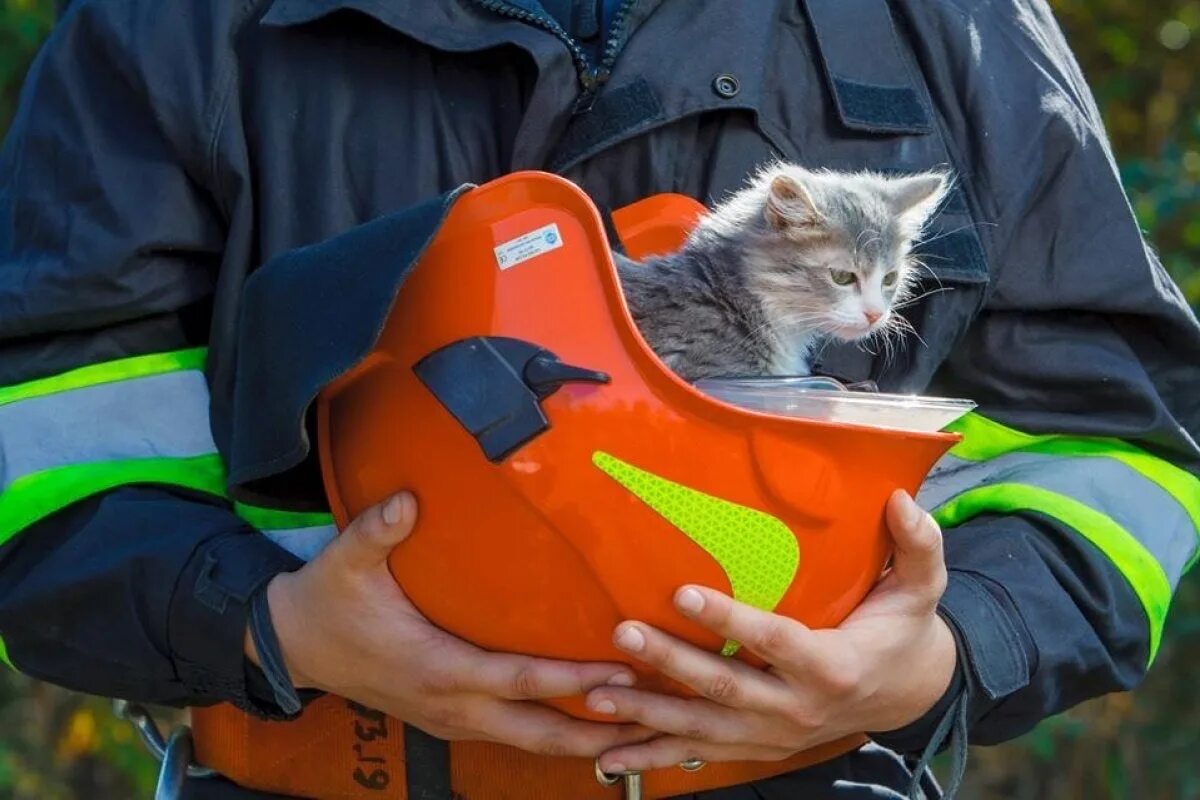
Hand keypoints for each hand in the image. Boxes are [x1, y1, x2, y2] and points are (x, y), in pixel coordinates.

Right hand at [250, 492, 649, 756]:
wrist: (293, 648)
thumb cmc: (327, 605)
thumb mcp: (345, 562)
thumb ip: (377, 531)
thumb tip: (405, 500)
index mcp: (437, 668)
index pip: (518, 679)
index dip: (571, 680)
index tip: (620, 673)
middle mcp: (451, 705)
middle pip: (536, 732)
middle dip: (596, 732)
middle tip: (651, 721)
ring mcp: (451, 719)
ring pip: (527, 741)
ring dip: (581, 739)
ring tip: (636, 729)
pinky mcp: (450, 719)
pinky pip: (511, 734)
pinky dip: (551, 733)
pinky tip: (585, 723)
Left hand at [587, 490, 955, 772]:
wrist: (907, 694)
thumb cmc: (902, 630)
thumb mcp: (921, 586)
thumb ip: (917, 545)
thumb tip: (899, 500)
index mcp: (832, 665)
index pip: (773, 640)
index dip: (728, 619)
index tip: (682, 593)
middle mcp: (799, 707)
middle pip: (725, 687)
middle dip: (670, 662)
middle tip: (623, 632)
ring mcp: (775, 734)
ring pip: (704, 727)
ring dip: (649, 712)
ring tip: (601, 693)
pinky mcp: (758, 746)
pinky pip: (700, 753)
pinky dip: (654, 755)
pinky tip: (610, 755)